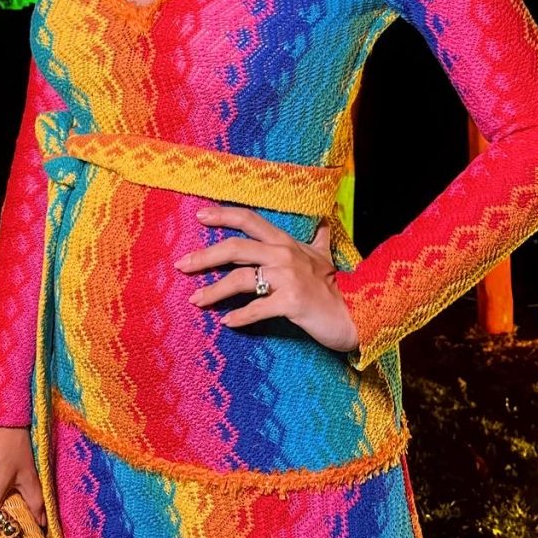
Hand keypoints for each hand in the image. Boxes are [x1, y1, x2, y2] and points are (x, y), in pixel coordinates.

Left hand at [175, 203, 359, 354]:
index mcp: (285, 242)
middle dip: (204, 256)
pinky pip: (258, 308)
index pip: (249, 220)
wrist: (356, 313)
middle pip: (235, 248)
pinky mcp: (291, 302)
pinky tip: (227, 323)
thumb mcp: (325, 257)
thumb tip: (324, 221)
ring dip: (214, 291)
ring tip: (196, 300)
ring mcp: (288, 278)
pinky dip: (240, 317)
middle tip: (181, 265)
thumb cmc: (335, 287)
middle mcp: (284, 254)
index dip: (223, 214)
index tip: (199, 215)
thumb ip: (319, 239)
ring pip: (241, 279)